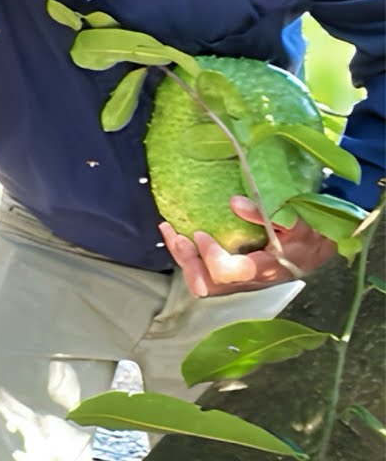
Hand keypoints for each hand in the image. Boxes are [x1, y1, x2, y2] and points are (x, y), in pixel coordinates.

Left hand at [159, 195, 337, 296]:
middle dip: (187, 261)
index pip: (229, 272)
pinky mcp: (232, 276)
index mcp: (265, 269)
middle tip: (176, 235)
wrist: (317, 250)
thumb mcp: (295, 221)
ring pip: (202, 280)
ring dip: (182, 258)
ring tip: (169, 232)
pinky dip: (188, 256)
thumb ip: (266, 214)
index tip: (201, 233)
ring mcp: (239, 281)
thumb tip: (235, 203)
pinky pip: (204, 272)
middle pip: (208, 283)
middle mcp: (249, 281)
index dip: (210, 257)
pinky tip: (178, 236)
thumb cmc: (307, 235)